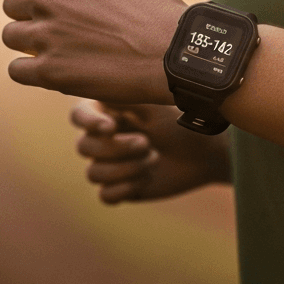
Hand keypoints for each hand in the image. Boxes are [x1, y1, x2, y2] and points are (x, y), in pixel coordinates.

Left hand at [2, 0, 186, 103]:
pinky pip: (16, 70)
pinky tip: (56, 70)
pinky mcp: (50, 72)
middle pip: (11, 5)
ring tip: (62, 48)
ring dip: (30, 43)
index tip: (54, 0)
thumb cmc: (152, 8)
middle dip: (31, 14)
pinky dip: (31, 72)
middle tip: (63, 27)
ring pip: (10, 37)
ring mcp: (46, 36)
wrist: (175, 54)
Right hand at [70, 99, 229, 203]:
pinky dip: (124, 189)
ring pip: (93, 173)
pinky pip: (104, 195)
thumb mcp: (154, 102)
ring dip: (124, 169)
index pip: (78, 115)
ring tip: (152, 160)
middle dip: (116, 148)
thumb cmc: (181, 120)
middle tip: (147, 143)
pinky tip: (145, 180)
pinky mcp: (121, 188)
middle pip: (84, 147)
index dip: (87, 122)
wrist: (206, 152)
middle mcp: (103, 138)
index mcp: (107, 111)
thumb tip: (100, 88)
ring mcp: (110, 164)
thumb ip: (126, 94)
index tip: (110, 126)